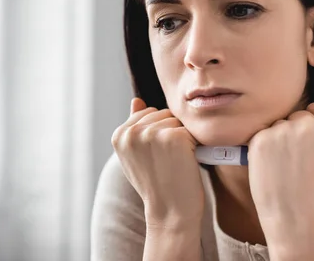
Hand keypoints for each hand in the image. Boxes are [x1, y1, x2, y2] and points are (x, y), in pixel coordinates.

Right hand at [111, 98, 204, 228]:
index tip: (157, 157)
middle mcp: (131, 132)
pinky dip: (195, 145)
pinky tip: (186, 163)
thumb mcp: (137, 155)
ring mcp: (151, 133)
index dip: (159, 133)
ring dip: (183, 138)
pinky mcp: (173, 136)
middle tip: (167, 161)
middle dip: (170, 133)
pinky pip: (191, 129)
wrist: (171, 214)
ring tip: (175, 162)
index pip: (148, 114)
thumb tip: (136, 100)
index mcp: (119, 135)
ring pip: (177, 120)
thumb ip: (135, 127)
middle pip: (163, 113)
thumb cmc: (157, 185)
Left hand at [247, 87, 313, 246]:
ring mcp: (284, 129)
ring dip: (280, 138)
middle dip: (296, 131)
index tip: (313, 147)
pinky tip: (273, 166)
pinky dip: (265, 147)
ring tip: (286, 166)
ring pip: (279, 124)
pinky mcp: (261, 137)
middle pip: (298, 114)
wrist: (297, 215)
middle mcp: (308, 122)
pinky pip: (263, 134)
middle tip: (299, 161)